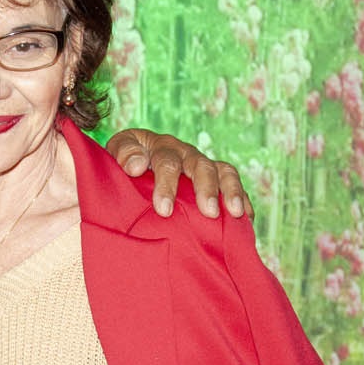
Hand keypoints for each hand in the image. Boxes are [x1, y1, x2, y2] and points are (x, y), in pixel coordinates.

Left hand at [105, 128, 251, 218]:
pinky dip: (243, 198)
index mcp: (161, 147)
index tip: (163, 209)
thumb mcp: (116, 152)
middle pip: (201, 166)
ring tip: (235, 213)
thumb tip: (137, 165)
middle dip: (206, 188)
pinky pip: (233, 184)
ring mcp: (202, 165)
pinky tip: (247, 217)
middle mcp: (185, 153)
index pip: (167, 162)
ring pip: (223, 171)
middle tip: (208, 212)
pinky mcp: (214, 178)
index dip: (167, 185)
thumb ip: (123, 154)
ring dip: (231, 191)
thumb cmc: (125, 162)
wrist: (134, 161)